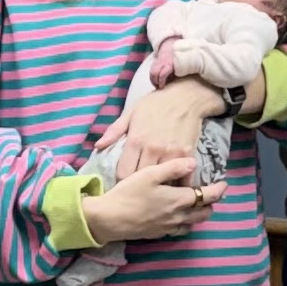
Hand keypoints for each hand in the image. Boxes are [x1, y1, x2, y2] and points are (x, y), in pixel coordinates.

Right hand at [83, 155, 225, 243]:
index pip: (208, 196)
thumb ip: (173, 167)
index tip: (224, 184)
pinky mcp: (158, 234)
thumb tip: (194, 162)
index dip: (219, 190)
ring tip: (196, 204)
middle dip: (211, 204)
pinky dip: (185, 222)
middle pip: (204, 213)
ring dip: (199, 214)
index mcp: (179, 200)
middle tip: (211, 194)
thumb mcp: (150, 174)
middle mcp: (178, 216)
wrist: (109, 219)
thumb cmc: (128, 193)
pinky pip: (180, 229)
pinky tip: (178, 216)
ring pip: (193, 223)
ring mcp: (169, 227)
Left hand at [100, 77, 222, 176]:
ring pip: (161, 181)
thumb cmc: (156, 104)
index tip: (122, 182)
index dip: (121, 180)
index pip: (123, 172)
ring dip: (158, 185)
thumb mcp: (131, 112)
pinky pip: (182, 178)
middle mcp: (153, 149)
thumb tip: (98, 146)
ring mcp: (172, 153)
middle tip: (138, 188)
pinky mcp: (188, 155)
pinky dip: (177, 183)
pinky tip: (173, 183)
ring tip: (155, 188)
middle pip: (142, 180)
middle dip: (138, 185)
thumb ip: (114, 131)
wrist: (185, 96)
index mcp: (136, 140)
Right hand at [148, 42, 179, 88]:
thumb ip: (174, 74)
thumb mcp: (178, 66)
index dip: (161, 81)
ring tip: (156, 85)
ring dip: (152, 80)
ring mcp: (156, 62)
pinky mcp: (153, 63)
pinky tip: (154, 81)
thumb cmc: (176, 60)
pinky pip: (151, 71)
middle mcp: (161, 63)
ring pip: (151, 72)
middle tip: (158, 87)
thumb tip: (170, 82)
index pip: (162, 74)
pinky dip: (152, 77)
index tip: (162, 87)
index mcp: (169, 64)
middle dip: (155, 81)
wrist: (170, 48)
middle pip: (154, 73)